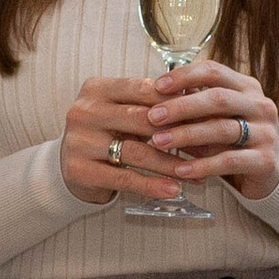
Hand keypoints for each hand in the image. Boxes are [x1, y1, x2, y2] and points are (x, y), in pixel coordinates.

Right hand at [58, 75, 195, 205]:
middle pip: (142, 119)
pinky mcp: (79, 169)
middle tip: (207, 146)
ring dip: (171, 164)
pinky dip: (152, 185)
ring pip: (136, 151)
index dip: (176, 103)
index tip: (205, 116)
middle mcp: (84, 111)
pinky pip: (124, 178)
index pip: (143, 90)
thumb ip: (153, 104)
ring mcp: (79, 141)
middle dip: (179, 133)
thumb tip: (200, 97)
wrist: (70, 165)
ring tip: (197, 173)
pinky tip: (173, 190)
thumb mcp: (124, 112)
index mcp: (97, 88)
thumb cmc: (107, 134)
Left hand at [146, 59, 278, 200]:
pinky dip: (202, 165)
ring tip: (158, 141)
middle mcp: (260, 105)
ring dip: (186, 135)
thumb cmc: (233, 140)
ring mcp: (266, 133)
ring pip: (222, 129)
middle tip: (153, 116)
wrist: (268, 174)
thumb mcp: (215, 118)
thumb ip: (193, 107)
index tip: (157, 85)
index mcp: (247, 87)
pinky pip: (229, 161)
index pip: (214, 71)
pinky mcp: (266, 160)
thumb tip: (152, 99)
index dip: (184, 76)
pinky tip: (180, 169)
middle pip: (218, 99)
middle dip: (181, 107)